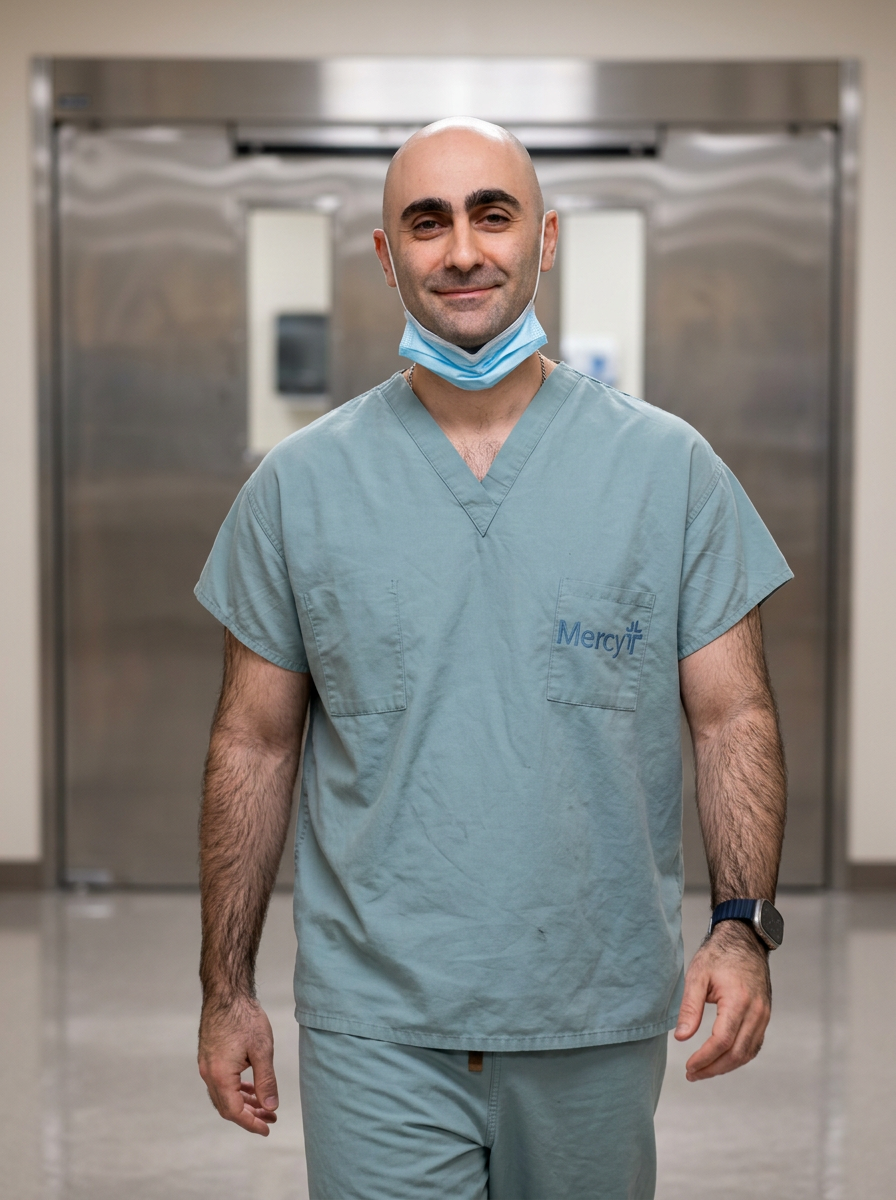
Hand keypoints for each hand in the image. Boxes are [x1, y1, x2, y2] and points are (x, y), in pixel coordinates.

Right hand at [198, 996, 278, 1134]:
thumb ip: (266, 1081)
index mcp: (220, 1076)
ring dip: (243, 1103)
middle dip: (250, 1115)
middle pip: (227, 1107)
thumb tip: (271, 1106)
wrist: (226, 992)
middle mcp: (209, 1074)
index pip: (235, 1112)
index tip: (267, 1128)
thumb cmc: (245, 1017)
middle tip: (271, 1117)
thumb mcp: (262, 1050)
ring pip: (223, 1095)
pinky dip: (236, 1090)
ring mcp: (206, 1065)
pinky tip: (250, 1088)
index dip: (251, 1123)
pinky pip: (221, 1083)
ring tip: (265, 1105)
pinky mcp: (209, 1056)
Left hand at [674, 921, 770, 1080]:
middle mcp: (756, 1011)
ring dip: (726, 1066)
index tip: (689, 1067)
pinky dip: (738, 1057)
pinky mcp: (765, 1016)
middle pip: (737, 1053)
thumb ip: (690, 1007)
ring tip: (703, 1070)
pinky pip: (754, 1045)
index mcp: (738, 1000)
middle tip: (693, 1074)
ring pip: (748, 1053)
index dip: (705, 1058)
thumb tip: (681, 1038)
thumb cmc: (719, 955)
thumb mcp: (697, 975)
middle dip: (714, 1068)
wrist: (744, 941)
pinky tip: (721, 1059)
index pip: (723, 1041)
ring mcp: (764, 1015)